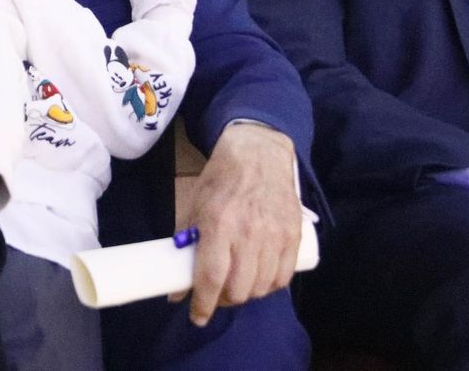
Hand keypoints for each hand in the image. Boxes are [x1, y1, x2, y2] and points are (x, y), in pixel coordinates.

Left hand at [174, 123, 301, 326]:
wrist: (259, 152)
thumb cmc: (221, 178)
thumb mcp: (195, 206)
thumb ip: (186, 245)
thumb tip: (176, 288)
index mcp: (219, 223)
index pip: (211, 277)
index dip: (203, 303)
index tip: (197, 316)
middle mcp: (249, 232)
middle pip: (239, 289)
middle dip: (223, 300)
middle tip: (216, 295)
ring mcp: (274, 235)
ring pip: (261, 287)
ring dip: (246, 294)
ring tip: (236, 286)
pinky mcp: (293, 235)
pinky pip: (283, 277)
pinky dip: (269, 286)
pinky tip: (259, 281)